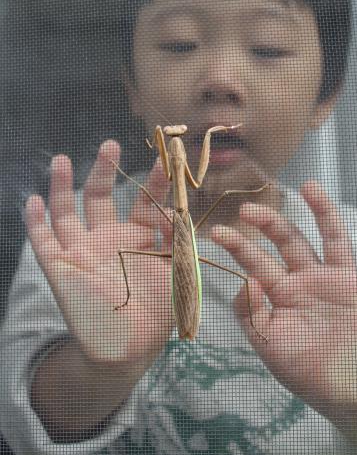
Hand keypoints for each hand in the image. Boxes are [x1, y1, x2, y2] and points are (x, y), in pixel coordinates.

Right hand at [26, 140, 173, 368]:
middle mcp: (107, 239)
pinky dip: (35, 222)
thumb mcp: (176, 273)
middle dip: (103, 171)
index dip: (154, 181)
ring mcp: (81, 252)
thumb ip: (178, 242)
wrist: (128, 351)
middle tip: (110, 144)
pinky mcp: (60, 270)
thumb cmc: (156, 313)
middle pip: (100, 197)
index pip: (144, 201)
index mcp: (137, 238)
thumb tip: (182, 212)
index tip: (165, 158)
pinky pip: (43, 242)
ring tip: (62, 158)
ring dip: (62, 186)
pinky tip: (33, 200)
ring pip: (66, 213)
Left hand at [212, 181, 356, 422]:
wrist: (346, 394)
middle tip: (248, 208)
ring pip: (333, 239)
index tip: (217, 233)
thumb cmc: (303, 368)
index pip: (258, 262)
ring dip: (324, 212)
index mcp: (285, 291)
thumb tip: (245, 280)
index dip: (239, 247)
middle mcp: (311, 278)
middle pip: (291, 241)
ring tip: (310, 186)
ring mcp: (342, 282)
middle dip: (271, 223)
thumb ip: (253, 315)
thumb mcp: (270, 346)